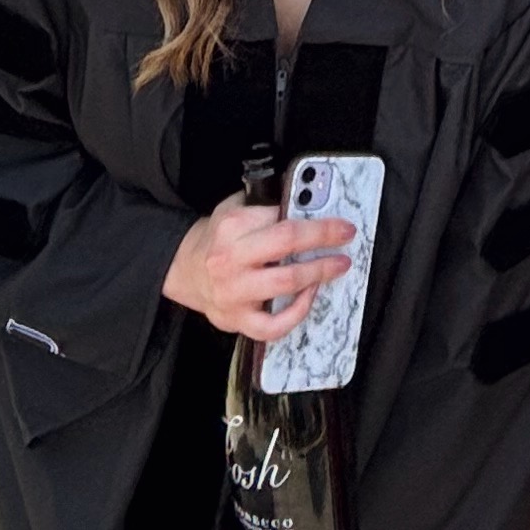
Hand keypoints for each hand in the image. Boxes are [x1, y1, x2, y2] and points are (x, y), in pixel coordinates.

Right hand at [162, 195, 354, 338]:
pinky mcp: (235, 319)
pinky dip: (296, 314)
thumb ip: (265, 206)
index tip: (340, 224)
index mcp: (232, 226)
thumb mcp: (234, 208)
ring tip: (337, 266)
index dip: (316, 222)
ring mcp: (233, 293)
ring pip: (284, 284)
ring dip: (318, 273)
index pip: (282, 219)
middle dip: (322, 240)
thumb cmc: (218, 237)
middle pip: (286, 244)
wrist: (184, 269)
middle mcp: (230, 259)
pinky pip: (272, 327)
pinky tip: (309, 298)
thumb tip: (306, 203)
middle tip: (346, 238)